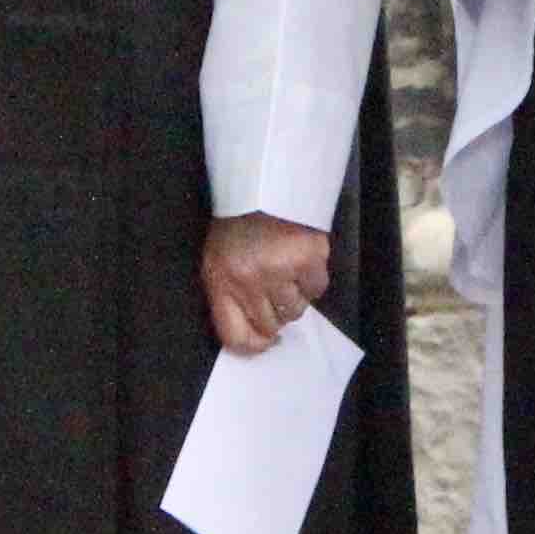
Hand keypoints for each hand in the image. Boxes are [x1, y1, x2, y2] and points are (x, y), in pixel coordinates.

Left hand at [201, 213, 330, 355]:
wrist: (262, 187)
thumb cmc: (237, 227)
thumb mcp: (218, 261)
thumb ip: (230, 298)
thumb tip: (258, 338)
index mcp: (219, 281)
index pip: (235, 337)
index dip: (253, 346)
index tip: (264, 342)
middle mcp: (248, 281)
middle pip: (270, 326)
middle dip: (273, 313)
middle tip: (273, 288)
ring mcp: (280, 271)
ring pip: (295, 311)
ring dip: (294, 295)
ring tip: (285, 268)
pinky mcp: (309, 260)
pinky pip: (316, 291)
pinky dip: (312, 280)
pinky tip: (301, 260)